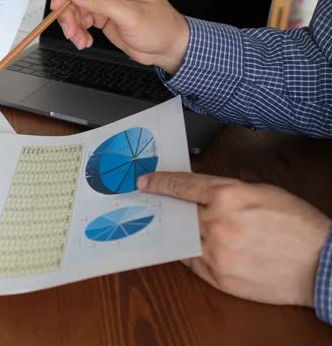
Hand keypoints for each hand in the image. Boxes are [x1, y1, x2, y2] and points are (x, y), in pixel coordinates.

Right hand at [50, 0, 189, 74]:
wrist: (167, 47)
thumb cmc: (160, 27)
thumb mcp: (131, 15)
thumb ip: (102, 1)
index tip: (59, 4)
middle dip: (67, 11)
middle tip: (70, 29)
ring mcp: (103, 0)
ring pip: (72, 7)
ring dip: (71, 25)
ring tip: (80, 39)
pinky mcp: (100, 15)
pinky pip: (78, 20)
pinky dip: (77, 32)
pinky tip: (84, 40)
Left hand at [137, 172, 331, 306]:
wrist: (322, 264)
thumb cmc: (299, 225)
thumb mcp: (263, 191)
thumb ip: (228, 190)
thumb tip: (201, 191)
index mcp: (228, 195)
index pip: (182, 185)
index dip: (160, 182)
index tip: (145, 182)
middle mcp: (217, 223)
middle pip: (179, 212)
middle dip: (171, 209)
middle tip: (158, 205)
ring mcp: (216, 252)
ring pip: (183, 238)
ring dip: (182, 232)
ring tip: (184, 228)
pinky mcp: (218, 277)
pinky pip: (192, 262)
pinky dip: (191, 253)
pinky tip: (197, 247)